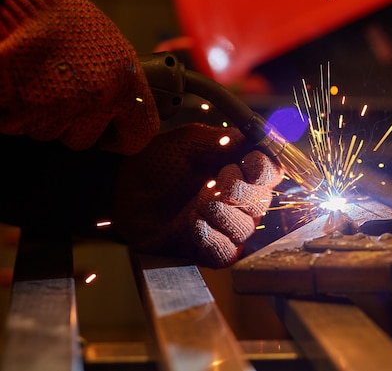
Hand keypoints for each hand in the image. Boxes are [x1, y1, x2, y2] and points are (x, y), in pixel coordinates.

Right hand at [0, 0, 158, 154]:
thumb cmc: (63, 17)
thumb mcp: (112, 49)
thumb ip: (120, 84)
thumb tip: (125, 107)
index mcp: (125, 84)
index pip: (140, 134)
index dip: (125, 137)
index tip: (115, 135)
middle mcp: (95, 101)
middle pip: (84, 139)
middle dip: (71, 123)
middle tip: (61, 93)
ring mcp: (57, 109)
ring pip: (49, 133)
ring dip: (41, 115)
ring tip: (38, 80)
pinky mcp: (20, 111)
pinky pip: (18, 125)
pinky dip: (14, 111)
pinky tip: (19, 84)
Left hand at [113, 123, 283, 267]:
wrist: (120, 189)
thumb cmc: (156, 162)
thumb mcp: (186, 142)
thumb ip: (219, 139)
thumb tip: (250, 137)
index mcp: (239, 170)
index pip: (271, 173)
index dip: (265, 169)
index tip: (249, 162)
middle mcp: (237, 200)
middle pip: (262, 202)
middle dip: (243, 192)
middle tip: (218, 182)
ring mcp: (223, 226)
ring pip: (246, 228)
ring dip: (225, 215)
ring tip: (200, 203)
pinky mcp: (206, 249)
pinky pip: (226, 254)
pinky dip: (214, 240)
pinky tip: (195, 224)